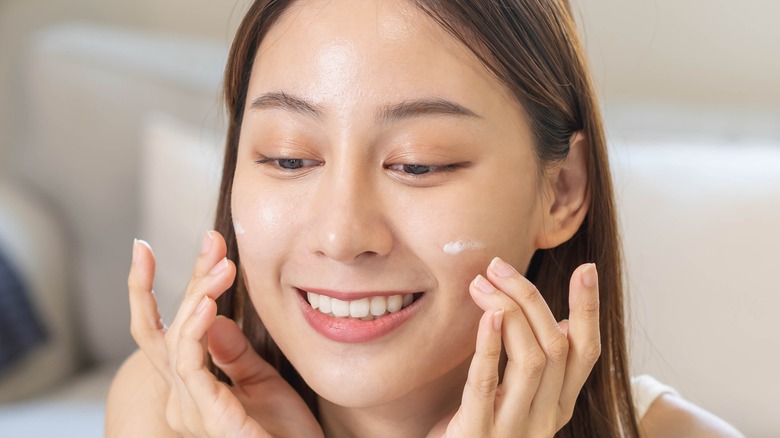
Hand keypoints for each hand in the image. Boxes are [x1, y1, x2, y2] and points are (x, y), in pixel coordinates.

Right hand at [128, 231, 323, 437]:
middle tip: (213, 240)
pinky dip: (195, 331)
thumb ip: (234, 352)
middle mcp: (181, 397)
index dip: (146, 289)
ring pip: (178, 340)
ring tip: (220, 266)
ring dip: (198, 296)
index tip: (143, 247)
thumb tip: (212, 314)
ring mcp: (190, 409)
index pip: (163, 329)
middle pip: (170, 326)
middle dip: (189, 278)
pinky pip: (191, 366)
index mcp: (191, 386)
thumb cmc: (282, 432)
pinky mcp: (208, 418)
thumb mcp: (260, 381)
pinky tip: (208, 304)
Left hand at [429, 257, 600, 436]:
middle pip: (556, 345)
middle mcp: (545, 418)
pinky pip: (487, 384)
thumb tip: (565, 322)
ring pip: (532, 359)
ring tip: (481, 283)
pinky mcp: (478, 433)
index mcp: (559, 405)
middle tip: (498, 265)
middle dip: (530, 296)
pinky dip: (490, 346)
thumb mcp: (517, 397)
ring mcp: (514, 428)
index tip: (586, 268)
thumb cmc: (483, 428)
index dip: (588, 309)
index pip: (586, 351)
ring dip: (507, 310)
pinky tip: (487, 315)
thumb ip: (540, 366)